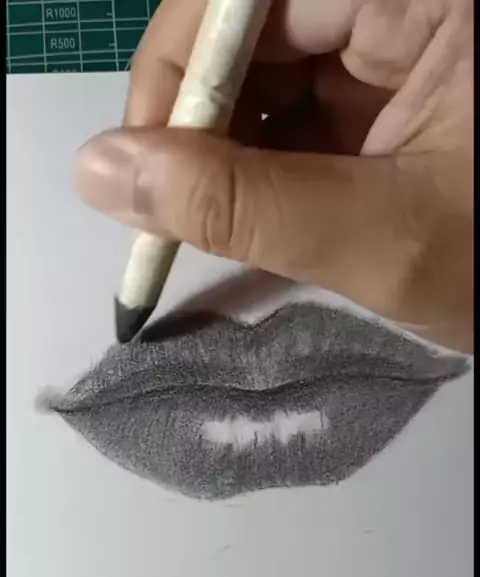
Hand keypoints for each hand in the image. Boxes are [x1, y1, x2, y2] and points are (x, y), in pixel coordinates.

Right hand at [76, 0, 472, 352]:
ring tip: (215, 220)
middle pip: (255, 27)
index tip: (142, 161)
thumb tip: (103, 172)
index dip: (184, 64)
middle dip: (202, 118)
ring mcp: (395, 42)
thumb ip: (245, 209)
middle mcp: (403, 2)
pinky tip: (256, 211)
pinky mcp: (386, 89)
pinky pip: (295, 106)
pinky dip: (260, 164)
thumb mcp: (382, 242)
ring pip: (266, 70)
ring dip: (225, 148)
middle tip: (168, 206)